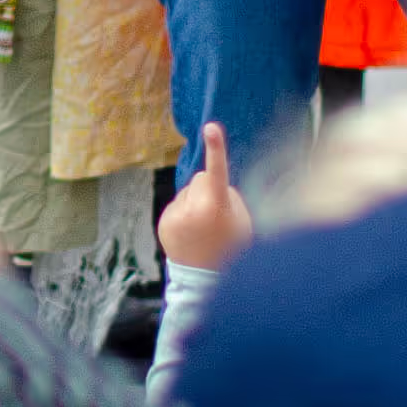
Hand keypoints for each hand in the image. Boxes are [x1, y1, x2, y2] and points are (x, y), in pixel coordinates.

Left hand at [158, 121, 252, 270]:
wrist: (206, 280)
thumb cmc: (232, 248)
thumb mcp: (242, 221)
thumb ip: (228, 196)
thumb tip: (210, 184)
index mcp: (218, 207)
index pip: (217, 170)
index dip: (216, 148)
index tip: (211, 126)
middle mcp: (193, 209)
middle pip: (199, 178)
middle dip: (207, 190)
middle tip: (216, 218)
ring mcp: (175, 216)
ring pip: (187, 192)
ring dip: (195, 203)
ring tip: (204, 229)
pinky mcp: (164, 222)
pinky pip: (177, 205)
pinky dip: (185, 214)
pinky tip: (192, 233)